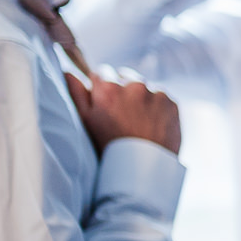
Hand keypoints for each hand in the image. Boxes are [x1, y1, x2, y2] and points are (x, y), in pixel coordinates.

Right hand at [67, 73, 182, 155]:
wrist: (143, 168)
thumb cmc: (109, 146)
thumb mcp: (86, 121)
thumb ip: (76, 93)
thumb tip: (68, 71)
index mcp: (109, 87)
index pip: (102, 72)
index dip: (101, 87)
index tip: (104, 102)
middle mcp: (134, 84)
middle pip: (124, 76)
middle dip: (121, 88)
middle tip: (120, 113)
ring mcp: (156, 92)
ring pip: (144, 85)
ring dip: (140, 95)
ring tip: (136, 120)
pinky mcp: (172, 102)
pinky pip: (160, 96)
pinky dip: (156, 105)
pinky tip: (150, 122)